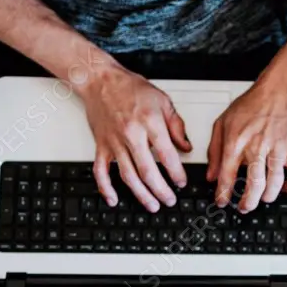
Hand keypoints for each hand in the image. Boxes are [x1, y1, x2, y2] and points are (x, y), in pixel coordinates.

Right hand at [76, 61, 191, 211]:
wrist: (100, 80)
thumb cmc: (131, 88)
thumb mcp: (163, 102)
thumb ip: (176, 126)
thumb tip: (186, 147)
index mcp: (150, 123)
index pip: (167, 155)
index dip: (176, 173)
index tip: (181, 182)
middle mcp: (131, 134)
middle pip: (148, 171)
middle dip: (161, 190)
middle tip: (170, 200)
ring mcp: (114, 142)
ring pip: (128, 176)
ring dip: (141, 194)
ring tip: (152, 205)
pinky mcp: (101, 146)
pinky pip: (101, 171)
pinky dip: (105, 188)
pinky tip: (113, 199)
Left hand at [207, 81, 286, 212]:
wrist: (276, 93)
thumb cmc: (250, 107)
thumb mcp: (221, 124)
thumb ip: (214, 152)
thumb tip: (211, 175)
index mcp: (236, 143)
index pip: (226, 176)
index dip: (222, 194)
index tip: (221, 202)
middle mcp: (256, 148)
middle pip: (253, 184)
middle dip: (247, 202)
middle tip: (244, 206)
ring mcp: (276, 150)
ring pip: (274, 183)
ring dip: (267, 196)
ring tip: (261, 198)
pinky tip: (285, 189)